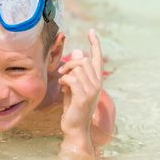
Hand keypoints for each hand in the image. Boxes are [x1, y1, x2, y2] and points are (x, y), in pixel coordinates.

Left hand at [58, 29, 102, 156]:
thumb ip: (76, 71)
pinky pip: (71, 78)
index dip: (95, 44)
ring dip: (66, 72)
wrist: (75, 128)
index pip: (97, 58)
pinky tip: (63, 87)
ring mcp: (92, 90)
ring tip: (63, 81)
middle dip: (70, 63)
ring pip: (77, 69)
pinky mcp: (83, 96)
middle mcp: (97, 84)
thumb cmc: (73, 107)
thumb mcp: (73, 86)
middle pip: (83, 60)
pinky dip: (64, 80)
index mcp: (96, 80)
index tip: (91, 31)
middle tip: (62, 71)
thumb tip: (77, 51)